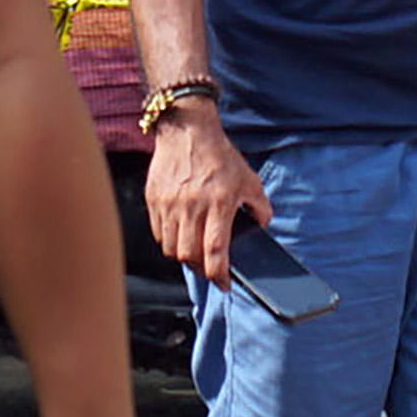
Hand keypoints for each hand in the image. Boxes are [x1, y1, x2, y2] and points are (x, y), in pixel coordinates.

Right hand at [146, 108, 269, 283]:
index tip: (224, 284)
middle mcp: (191, 207)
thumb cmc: (221, 157)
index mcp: (218, 204)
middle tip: (210, 271)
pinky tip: (180, 237)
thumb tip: (263, 224)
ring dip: (184, 257)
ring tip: (195, 255)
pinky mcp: (153, 200)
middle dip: (201, 270)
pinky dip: (169, 241)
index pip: (215, 249)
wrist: (188, 132)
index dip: (219, 273)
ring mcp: (169, 205)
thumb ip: (260, 206)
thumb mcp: (250, 180)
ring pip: (170, 248)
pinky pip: (158, 233)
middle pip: (189, 255)